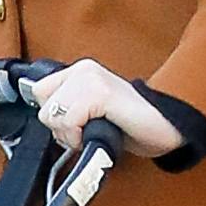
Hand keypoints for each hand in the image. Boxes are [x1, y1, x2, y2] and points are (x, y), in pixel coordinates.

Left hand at [30, 59, 177, 157]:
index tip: (73, 126)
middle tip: (86, 131)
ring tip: (94, 132)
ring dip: (70, 134)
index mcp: (80, 70)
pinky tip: (98, 133)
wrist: (166, 127)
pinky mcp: (99, 93)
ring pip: (52, 115)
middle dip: (60, 127)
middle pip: (42, 105)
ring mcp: (91, 79)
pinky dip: (79, 136)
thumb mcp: (91, 110)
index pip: (38, 91)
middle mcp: (83, 69)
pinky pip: (68, 120)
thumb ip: (68, 106)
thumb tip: (43, 117)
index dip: (52, 115)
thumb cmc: (131, 124)